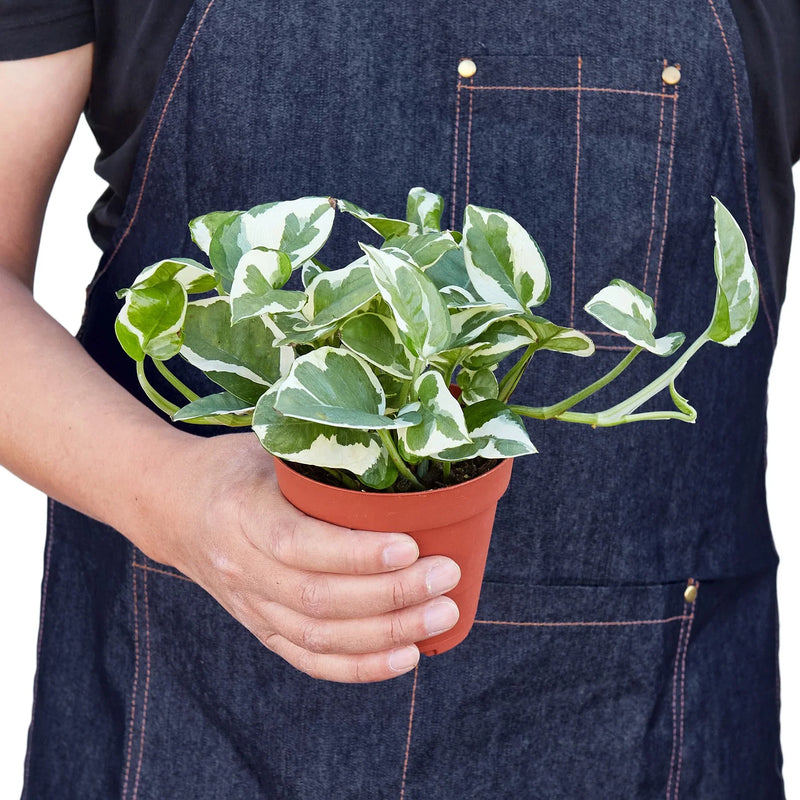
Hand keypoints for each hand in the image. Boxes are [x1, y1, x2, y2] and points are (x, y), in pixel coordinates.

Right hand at [143, 432, 460, 682]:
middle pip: (317, 598)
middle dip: (390, 595)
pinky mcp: (259, 627)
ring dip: (386, 633)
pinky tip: (405, 656)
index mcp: (242, 512)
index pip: (299, 544)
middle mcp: (241, 566)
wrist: (174, 506)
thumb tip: (398, 448)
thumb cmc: (236, 468)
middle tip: (445, 576)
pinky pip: (309, 659)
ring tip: (440, 615)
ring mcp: (249, 604)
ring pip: (318, 636)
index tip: (411, 546)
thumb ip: (318, 455)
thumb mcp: (269, 446)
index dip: (357, 554)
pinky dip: (359, 666)